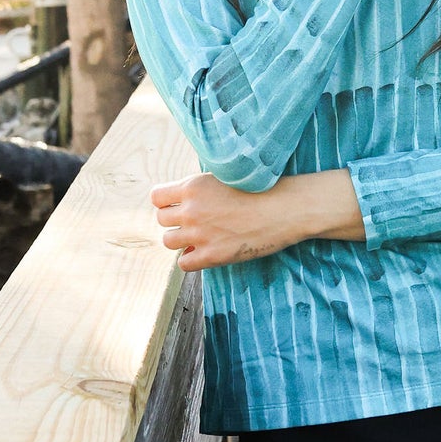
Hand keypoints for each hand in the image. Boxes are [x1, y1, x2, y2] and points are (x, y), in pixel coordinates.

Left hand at [150, 168, 365, 270]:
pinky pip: (184, 263)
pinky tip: (206, 252)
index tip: (179, 205)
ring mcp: (200, 234)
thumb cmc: (259, 190)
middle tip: (194, 222)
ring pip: (168, 241)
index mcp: (193, 186)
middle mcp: (191, 210)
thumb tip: (181, 202)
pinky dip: (192, 259)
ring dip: (181, 240)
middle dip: (175, 221)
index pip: (156, 197)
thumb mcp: (224, 178)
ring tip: (199, 237)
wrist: (284, 209)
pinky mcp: (211, 255)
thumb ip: (200, 189)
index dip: (166, 202)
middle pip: (161, 220)